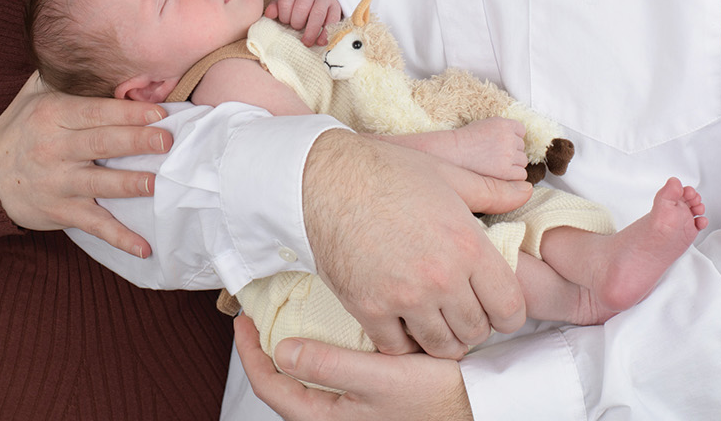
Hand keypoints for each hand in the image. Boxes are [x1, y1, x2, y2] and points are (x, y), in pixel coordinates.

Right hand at [0, 71, 172, 256]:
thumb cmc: (17, 131)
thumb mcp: (30, 96)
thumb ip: (60, 75)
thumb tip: (92, 50)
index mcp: (53, 115)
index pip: (95, 112)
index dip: (128, 112)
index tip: (159, 113)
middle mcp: (55, 148)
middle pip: (101, 143)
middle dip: (136, 141)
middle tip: (167, 141)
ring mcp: (58, 183)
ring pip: (99, 183)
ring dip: (130, 184)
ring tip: (157, 183)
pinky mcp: (60, 212)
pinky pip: (94, 225)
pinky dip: (120, 238)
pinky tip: (145, 247)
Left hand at [234, 316, 472, 420]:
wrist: (478, 406)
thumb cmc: (433, 398)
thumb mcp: (380, 378)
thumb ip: (330, 366)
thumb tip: (281, 350)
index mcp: (328, 418)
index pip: (270, 386)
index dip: (251, 352)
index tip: (243, 319)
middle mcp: (334, 415)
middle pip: (282, 382)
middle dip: (267, 345)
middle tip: (260, 311)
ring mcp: (349, 406)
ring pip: (305, 375)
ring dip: (292, 344)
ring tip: (286, 312)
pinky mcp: (365, 394)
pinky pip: (328, 369)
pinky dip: (318, 346)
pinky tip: (326, 322)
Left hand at [265, 0, 341, 44]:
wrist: (320, 0)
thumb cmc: (299, 5)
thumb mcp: (286, 4)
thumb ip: (276, 8)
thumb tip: (269, 15)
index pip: (286, 1)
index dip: (284, 16)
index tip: (285, 23)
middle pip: (301, 7)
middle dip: (297, 23)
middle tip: (296, 30)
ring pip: (317, 14)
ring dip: (311, 31)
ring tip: (307, 42)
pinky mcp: (335, 6)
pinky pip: (332, 20)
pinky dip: (326, 33)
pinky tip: (320, 42)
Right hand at [303, 130, 531, 358]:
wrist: (325, 177)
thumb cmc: (387, 171)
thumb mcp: (447, 175)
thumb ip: (491, 190)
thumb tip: (525, 191)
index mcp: (467, 245)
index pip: (510, 308)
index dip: (508, 313)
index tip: (496, 307)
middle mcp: (441, 277)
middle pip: (476, 332)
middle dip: (474, 325)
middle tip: (461, 310)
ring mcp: (404, 296)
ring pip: (441, 346)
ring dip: (442, 337)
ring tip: (434, 319)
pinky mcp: (368, 308)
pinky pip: (397, 348)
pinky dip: (403, 341)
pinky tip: (401, 321)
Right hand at [444, 118, 530, 180]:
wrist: (454, 153)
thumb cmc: (466, 141)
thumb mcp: (485, 125)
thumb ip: (502, 130)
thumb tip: (517, 138)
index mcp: (503, 124)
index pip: (521, 131)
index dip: (513, 138)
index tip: (504, 143)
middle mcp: (508, 138)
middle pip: (521, 147)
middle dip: (512, 152)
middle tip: (496, 156)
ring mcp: (508, 154)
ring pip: (522, 162)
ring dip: (513, 164)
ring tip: (496, 165)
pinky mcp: (506, 171)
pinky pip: (521, 175)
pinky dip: (514, 176)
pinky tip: (501, 174)